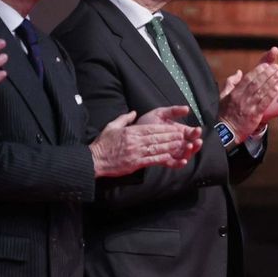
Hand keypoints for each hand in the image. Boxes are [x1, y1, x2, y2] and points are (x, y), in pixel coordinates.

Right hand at [88, 106, 202, 176]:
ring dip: (170, 147)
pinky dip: (162, 158)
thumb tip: (133, 112)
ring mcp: (135, 153)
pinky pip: (151, 160)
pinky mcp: (134, 163)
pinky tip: (171, 157)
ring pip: (156, 148)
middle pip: (157, 138)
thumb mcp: (111, 126)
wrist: (94, 160)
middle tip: (183, 136)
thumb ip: (124, 119)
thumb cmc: (102, 144)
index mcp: (130, 132)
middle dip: (171, 137)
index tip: (174, 128)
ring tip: (180, 145)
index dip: (165, 129)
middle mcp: (134, 142)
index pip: (151, 129)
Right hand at [218, 48, 277, 142]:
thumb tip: (239, 72)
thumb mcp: (223, 96)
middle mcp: (241, 97)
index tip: (266, 65)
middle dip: (267, 73)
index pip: (248, 78)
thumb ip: (231, 83)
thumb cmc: (224, 114)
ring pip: (261, 91)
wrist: (225, 132)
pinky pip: (263, 103)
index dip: (258, 71)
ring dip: (271, 82)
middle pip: (256, 82)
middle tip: (276, 67)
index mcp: (235, 92)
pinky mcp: (254, 115)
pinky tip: (276, 89)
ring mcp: (248, 106)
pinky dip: (270, 95)